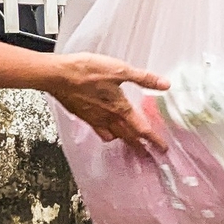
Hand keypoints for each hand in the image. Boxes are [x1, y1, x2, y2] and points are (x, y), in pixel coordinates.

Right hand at [41, 52, 168, 146]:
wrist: (58, 76)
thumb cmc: (87, 71)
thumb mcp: (120, 70)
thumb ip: (143, 78)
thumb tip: (165, 84)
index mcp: (120, 109)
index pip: (142, 129)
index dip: (154, 140)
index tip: (162, 148)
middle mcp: (108, 118)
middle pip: (128, 138)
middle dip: (141, 147)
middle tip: (150, 154)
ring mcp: (95, 119)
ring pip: (114, 136)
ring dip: (125, 141)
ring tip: (131, 143)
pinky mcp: (84, 116)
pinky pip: (100, 131)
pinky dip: (108, 134)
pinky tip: (109, 129)